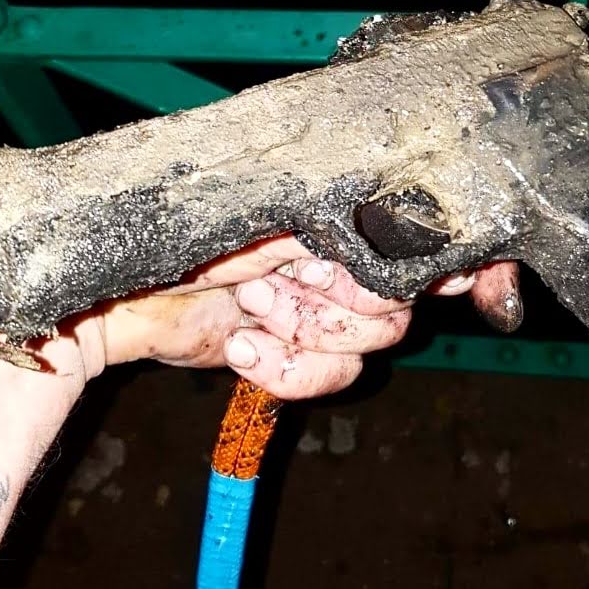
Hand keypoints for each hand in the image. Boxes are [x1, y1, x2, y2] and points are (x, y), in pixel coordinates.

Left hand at [77, 236, 519, 400]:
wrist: (120, 292)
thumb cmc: (185, 231)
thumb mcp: (266, 211)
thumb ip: (341, 223)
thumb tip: (415, 237)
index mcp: (346, 214)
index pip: (432, 237)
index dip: (468, 263)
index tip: (469, 280)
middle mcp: (347, 262)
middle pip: (405, 299)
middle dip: (346, 297)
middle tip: (291, 275)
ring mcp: (324, 312)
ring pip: (375, 343)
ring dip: (309, 328)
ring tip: (251, 302)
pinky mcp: (297, 356)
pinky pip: (333, 377)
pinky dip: (288, 369)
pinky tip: (243, 344)